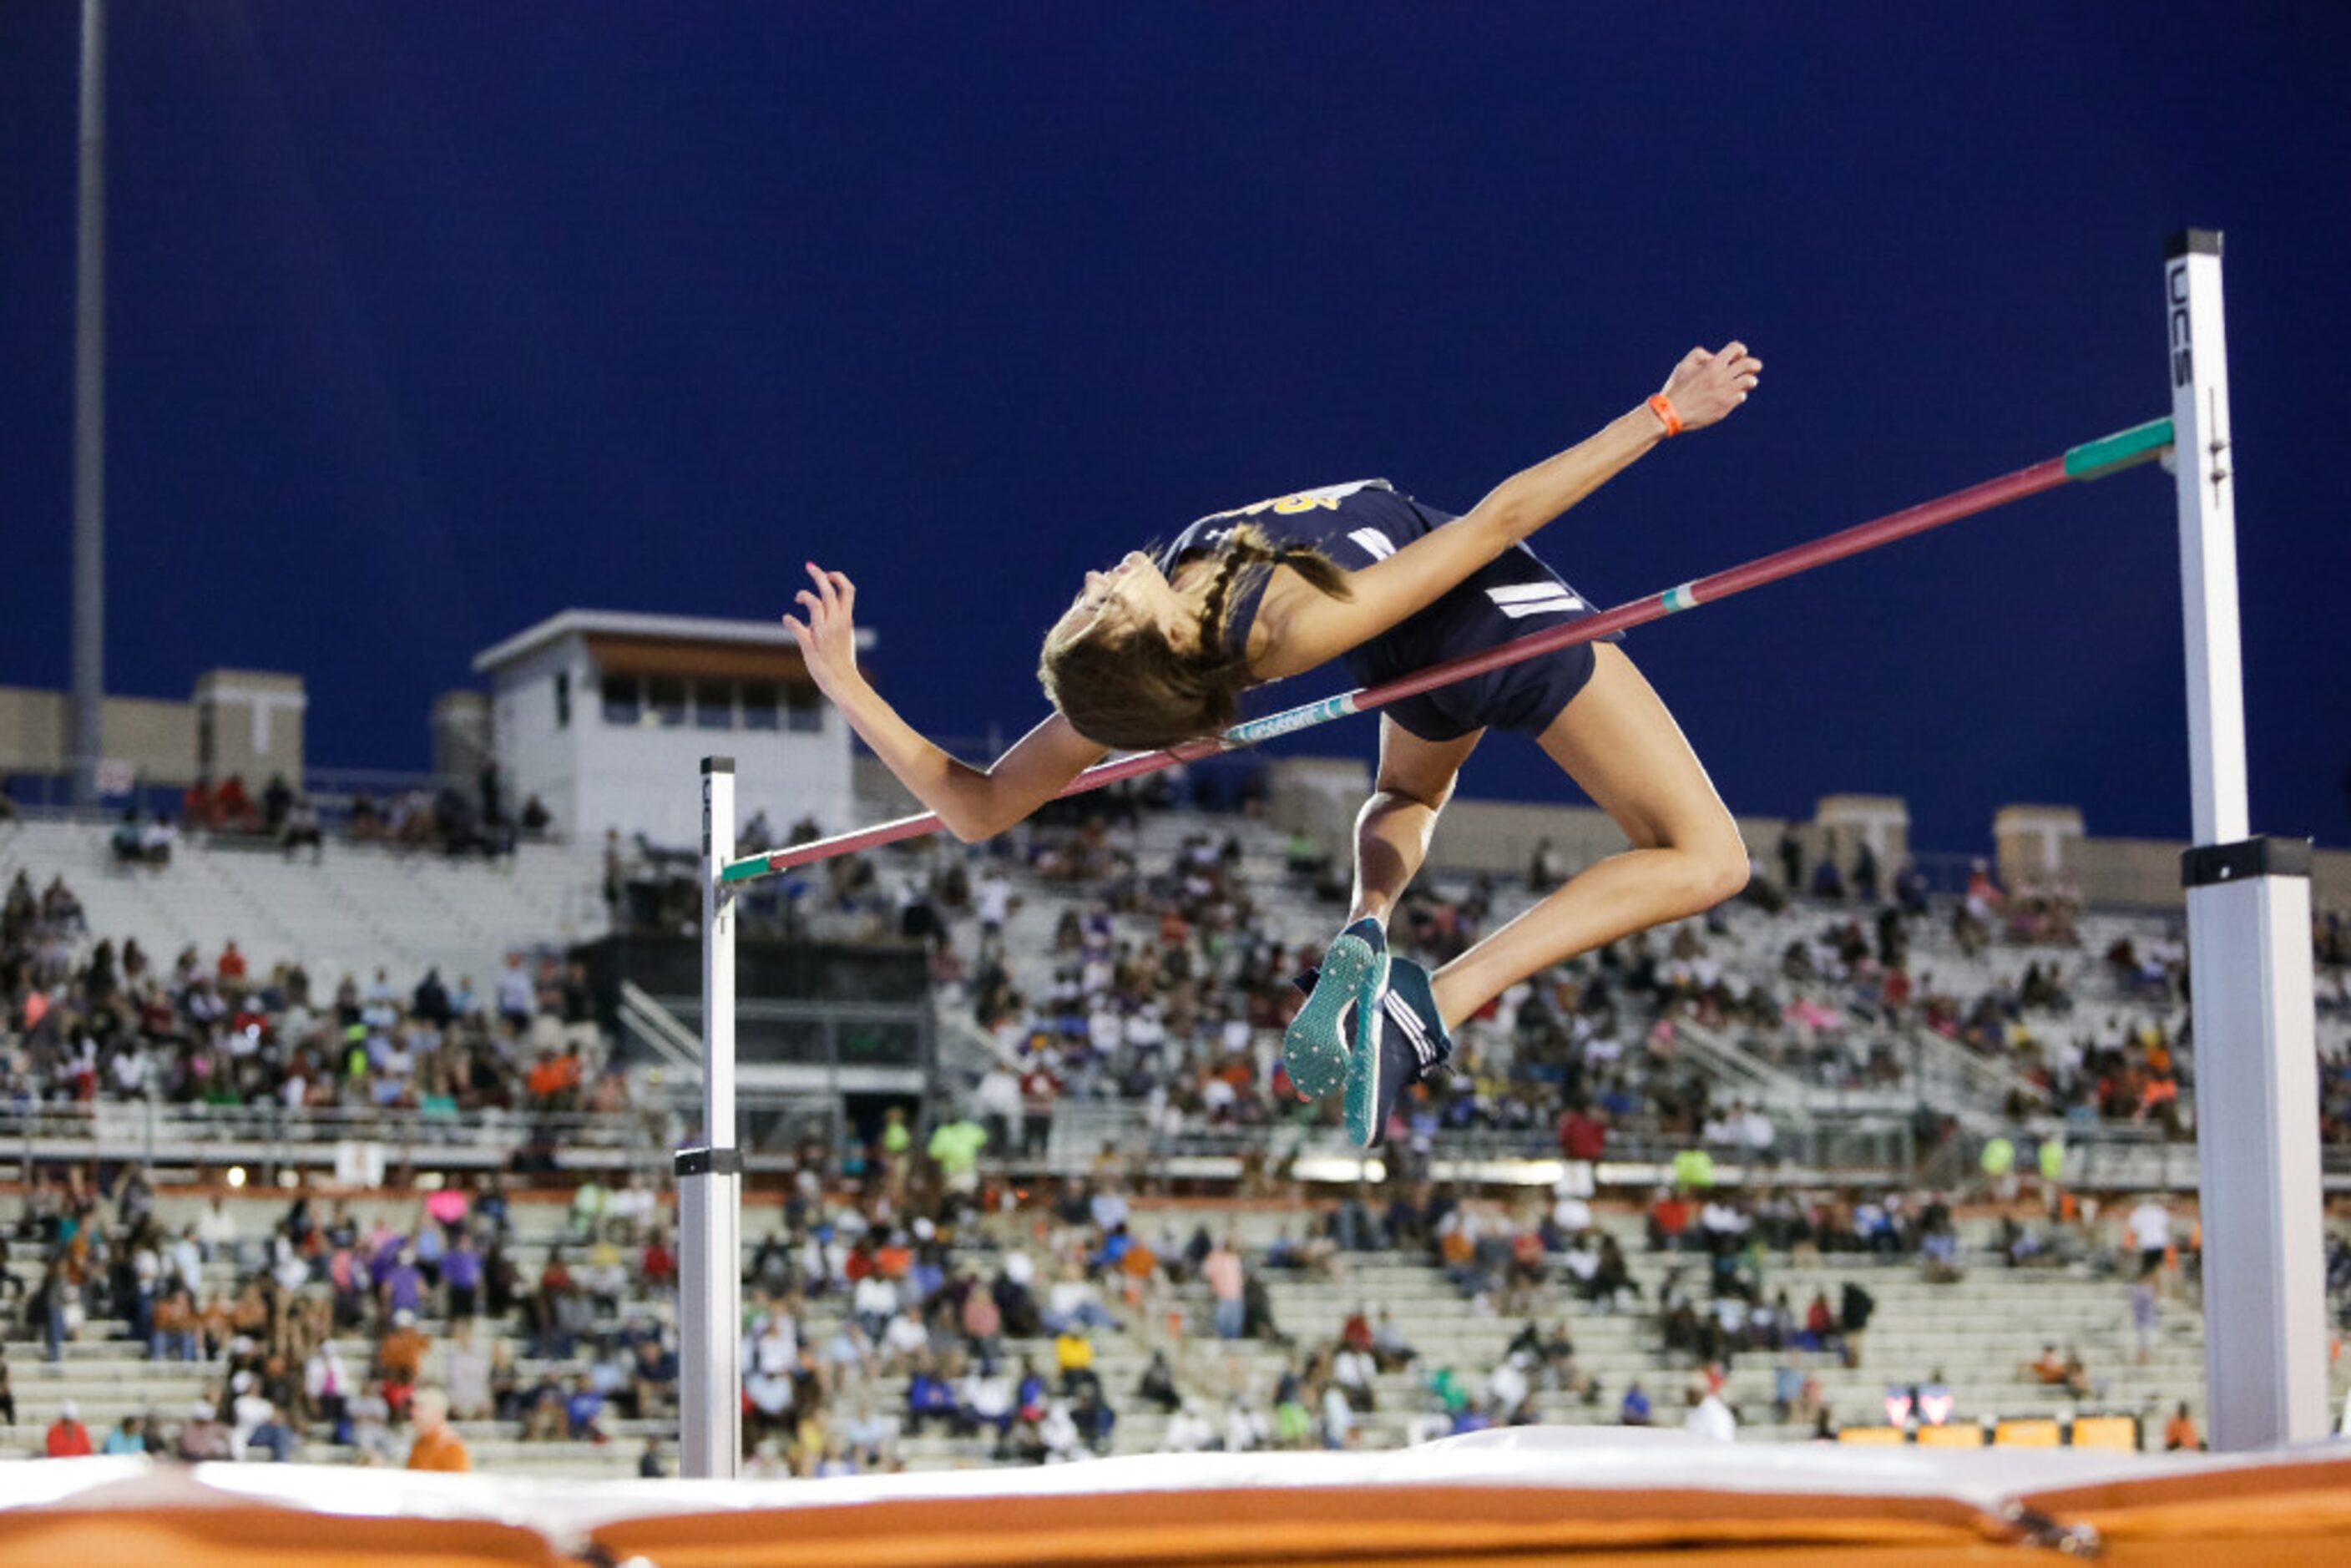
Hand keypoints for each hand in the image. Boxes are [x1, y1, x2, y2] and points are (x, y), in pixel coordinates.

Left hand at [782, 562, 861, 698]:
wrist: (842, 680)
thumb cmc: (842, 658)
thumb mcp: (845, 634)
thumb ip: (838, 618)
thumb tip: (824, 607)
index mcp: (846, 619)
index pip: (847, 589)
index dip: (837, 577)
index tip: (828, 575)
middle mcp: (835, 623)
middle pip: (828, 590)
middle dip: (818, 575)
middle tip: (809, 567)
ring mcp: (823, 633)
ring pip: (814, 603)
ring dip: (803, 595)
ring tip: (797, 598)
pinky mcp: (810, 645)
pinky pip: (797, 626)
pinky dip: (790, 620)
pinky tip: (787, 619)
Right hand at [1658, 341, 1761, 432]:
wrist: (1670, 414)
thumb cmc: (1676, 388)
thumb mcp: (1683, 365)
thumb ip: (1700, 354)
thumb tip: (1714, 357)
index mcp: (1711, 365)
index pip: (1736, 349)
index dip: (1740, 350)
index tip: (1738, 355)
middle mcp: (1720, 378)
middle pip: (1748, 364)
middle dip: (1754, 364)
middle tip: (1756, 367)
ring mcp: (1724, 393)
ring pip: (1749, 381)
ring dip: (1750, 380)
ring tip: (1749, 382)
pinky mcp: (1725, 407)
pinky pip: (1741, 397)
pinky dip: (1739, 395)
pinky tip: (1733, 396)